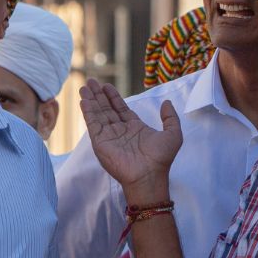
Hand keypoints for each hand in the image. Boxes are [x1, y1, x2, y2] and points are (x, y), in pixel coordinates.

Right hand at [78, 79, 181, 200]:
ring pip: (98, 114)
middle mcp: (120, 130)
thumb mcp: (172, 134)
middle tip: (92, 81)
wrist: (148, 175)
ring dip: (91, 100)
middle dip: (99, 95)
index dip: (113, 97)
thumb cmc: (160, 158)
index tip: (106, 86)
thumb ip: (170, 117)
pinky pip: (92, 124)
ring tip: (85, 86)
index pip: (120, 108)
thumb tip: (167, 102)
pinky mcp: (100, 142)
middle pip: (107, 109)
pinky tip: (84, 100)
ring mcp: (109, 136)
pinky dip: (88, 111)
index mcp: (134, 128)